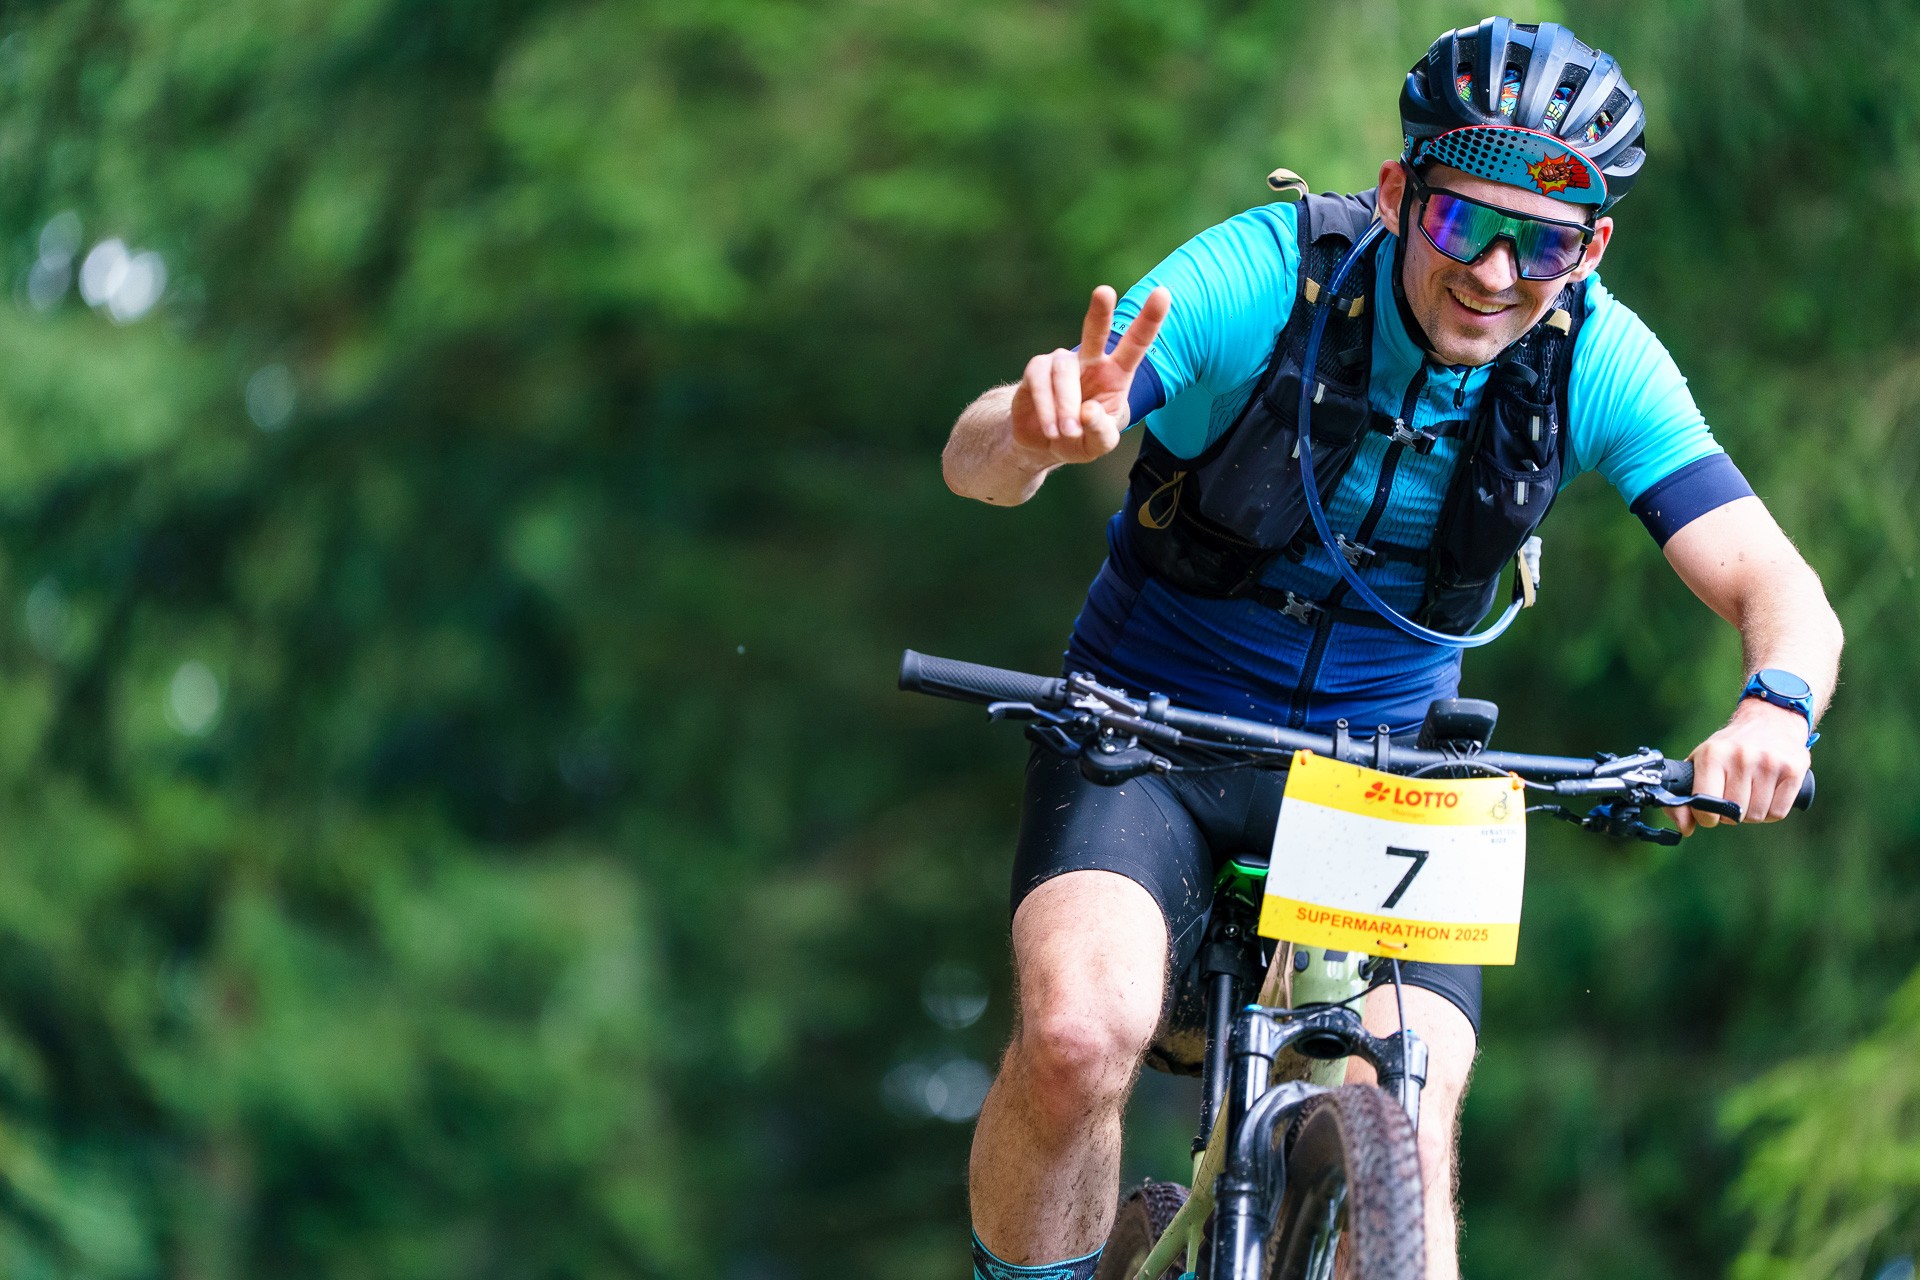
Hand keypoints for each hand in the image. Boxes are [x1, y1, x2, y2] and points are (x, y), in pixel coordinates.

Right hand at [1009, 284, 1171, 468]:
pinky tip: (1052, 429)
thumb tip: (1088, 411)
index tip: (1162, 293)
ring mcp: (1062, 363)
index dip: (1149, 319)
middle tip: (1104, 292)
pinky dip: (1047, 408)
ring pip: (1063, 372)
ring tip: (1067, 432)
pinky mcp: (1036, 370)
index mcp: (1116, 373)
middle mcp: (1090, 361)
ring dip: (1065, 406)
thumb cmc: (1081, 438)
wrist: (1043, 443)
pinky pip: (1040, 382)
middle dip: (1100, 312)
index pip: (1136, 343)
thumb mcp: (1098, 445)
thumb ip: (1100, 433)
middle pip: (1095, 331)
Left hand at [1668, 698, 1812, 835]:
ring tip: (1751, 791)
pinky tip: (1768, 792)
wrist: (1770, 719)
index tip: (1710, 810)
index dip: (1707, 816)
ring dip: (1752, 812)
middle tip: (1733, 796)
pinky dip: (1772, 811)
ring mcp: (1769, 762)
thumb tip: (1685, 829)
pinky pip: (1778, 812)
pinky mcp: (1793, 770)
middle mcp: (1741, 756)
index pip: (1706, 807)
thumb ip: (1683, 797)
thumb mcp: (1700, 762)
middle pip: (1734, 814)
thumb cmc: (1729, 748)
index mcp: (1712, 755)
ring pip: (1756, 815)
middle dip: (1731, 813)